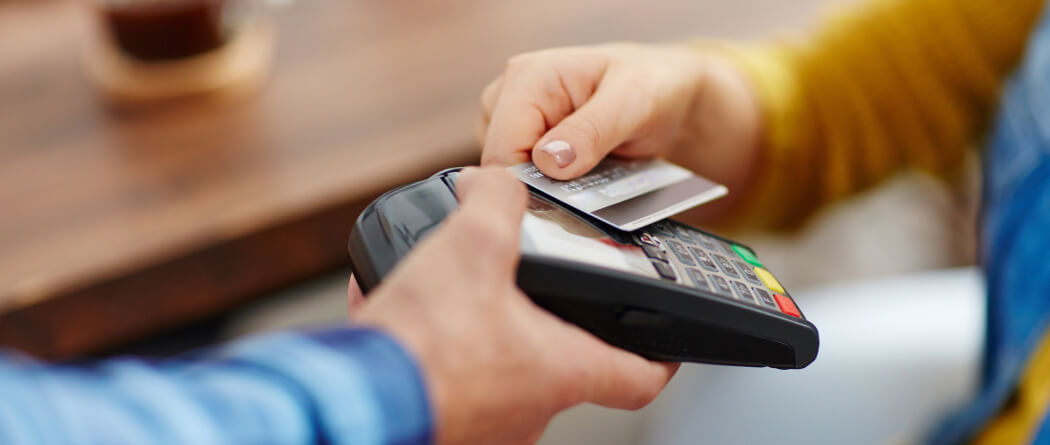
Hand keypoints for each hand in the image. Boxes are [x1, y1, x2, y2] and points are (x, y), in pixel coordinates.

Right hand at [354, 167, 677, 444]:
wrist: (357, 400)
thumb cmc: (424, 348)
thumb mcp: (471, 248)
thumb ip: (496, 203)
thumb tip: (494, 181)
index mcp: (559, 370)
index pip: (639, 376)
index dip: (660, 353)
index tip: (664, 336)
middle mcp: (528, 409)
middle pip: (562, 363)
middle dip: (549, 320)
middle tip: (536, 287)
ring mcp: (486, 422)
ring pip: (499, 368)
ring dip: (485, 329)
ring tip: (456, 293)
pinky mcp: (442, 420)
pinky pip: (446, 374)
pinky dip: (433, 343)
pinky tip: (400, 308)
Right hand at [478, 42, 762, 219]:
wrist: (665, 91)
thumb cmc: (652, 85)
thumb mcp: (634, 102)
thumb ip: (592, 130)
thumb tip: (549, 162)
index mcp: (529, 77)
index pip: (502, 149)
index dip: (527, 185)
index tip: (565, 206)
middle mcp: (508, 94)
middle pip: (499, 166)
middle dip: (538, 189)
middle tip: (587, 192)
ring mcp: (509, 118)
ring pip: (508, 175)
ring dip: (545, 190)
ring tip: (590, 179)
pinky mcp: (519, 139)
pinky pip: (520, 176)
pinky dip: (548, 188)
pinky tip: (580, 180)